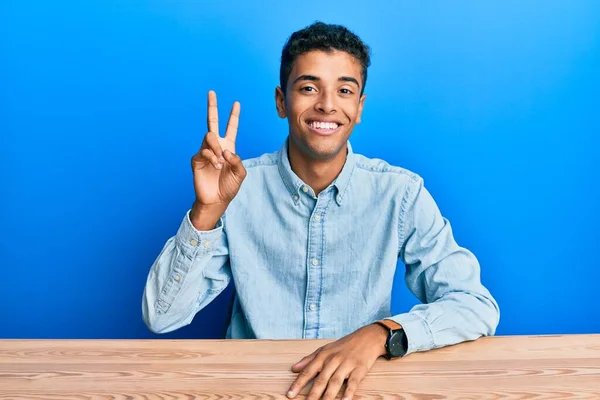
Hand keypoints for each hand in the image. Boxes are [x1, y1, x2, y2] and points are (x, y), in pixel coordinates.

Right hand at [190, 91, 245, 225]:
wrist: (216, 200)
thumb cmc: (229, 187)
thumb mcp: (240, 173)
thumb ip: (236, 160)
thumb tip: (225, 150)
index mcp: (228, 147)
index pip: (231, 128)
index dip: (233, 116)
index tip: (236, 103)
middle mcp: (216, 146)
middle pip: (212, 122)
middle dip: (212, 107)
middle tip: (211, 92)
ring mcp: (205, 152)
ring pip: (209, 137)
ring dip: (216, 148)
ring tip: (220, 162)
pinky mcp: (197, 160)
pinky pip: (203, 151)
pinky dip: (212, 158)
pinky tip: (216, 166)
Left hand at [287, 324, 388, 399]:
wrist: (367, 337)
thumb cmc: (344, 345)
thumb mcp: (325, 349)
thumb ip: (308, 359)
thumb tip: (293, 368)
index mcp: (323, 356)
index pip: (308, 371)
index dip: (298, 383)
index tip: (290, 394)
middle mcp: (333, 360)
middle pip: (321, 380)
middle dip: (312, 394)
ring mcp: (346, 365)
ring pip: (335, 382)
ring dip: (328, 396)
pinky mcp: (359, 369)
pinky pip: (353, 383)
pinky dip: (348, 393)